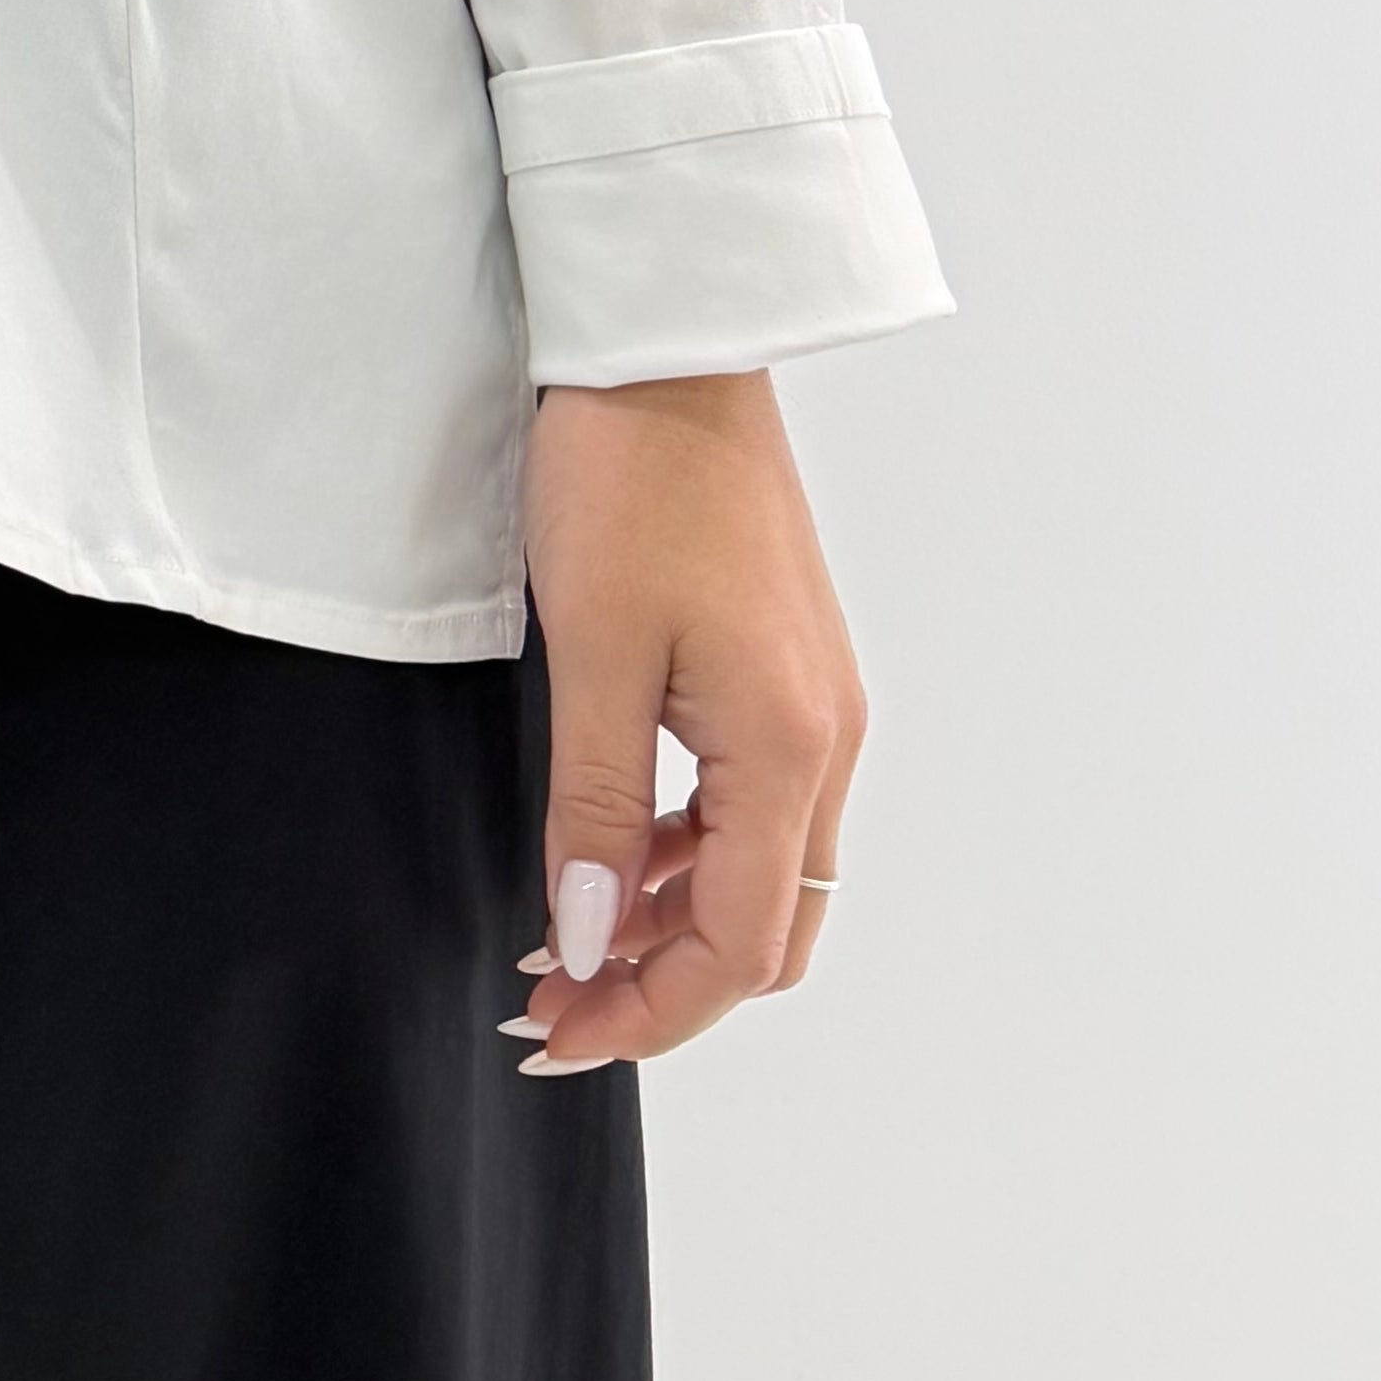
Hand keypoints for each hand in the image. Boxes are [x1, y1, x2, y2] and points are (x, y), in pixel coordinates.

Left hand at [513, 371, 863, 1080]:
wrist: (671, 345)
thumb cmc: (627, 478)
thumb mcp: (593, 651)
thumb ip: (593, 809)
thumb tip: (584, 943)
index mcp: (786, 747)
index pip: (737, 947)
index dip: (648, 1011)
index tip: (556, 1035)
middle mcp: (825, 740)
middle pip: (770, 930)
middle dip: (667, 985)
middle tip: (555, 1004)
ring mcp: (818, 705)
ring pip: (766, 873)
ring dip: (675, 920)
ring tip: (567, 935)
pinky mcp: (791, 670)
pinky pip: (756, 806)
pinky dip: (690, 851)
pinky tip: (614, 846)